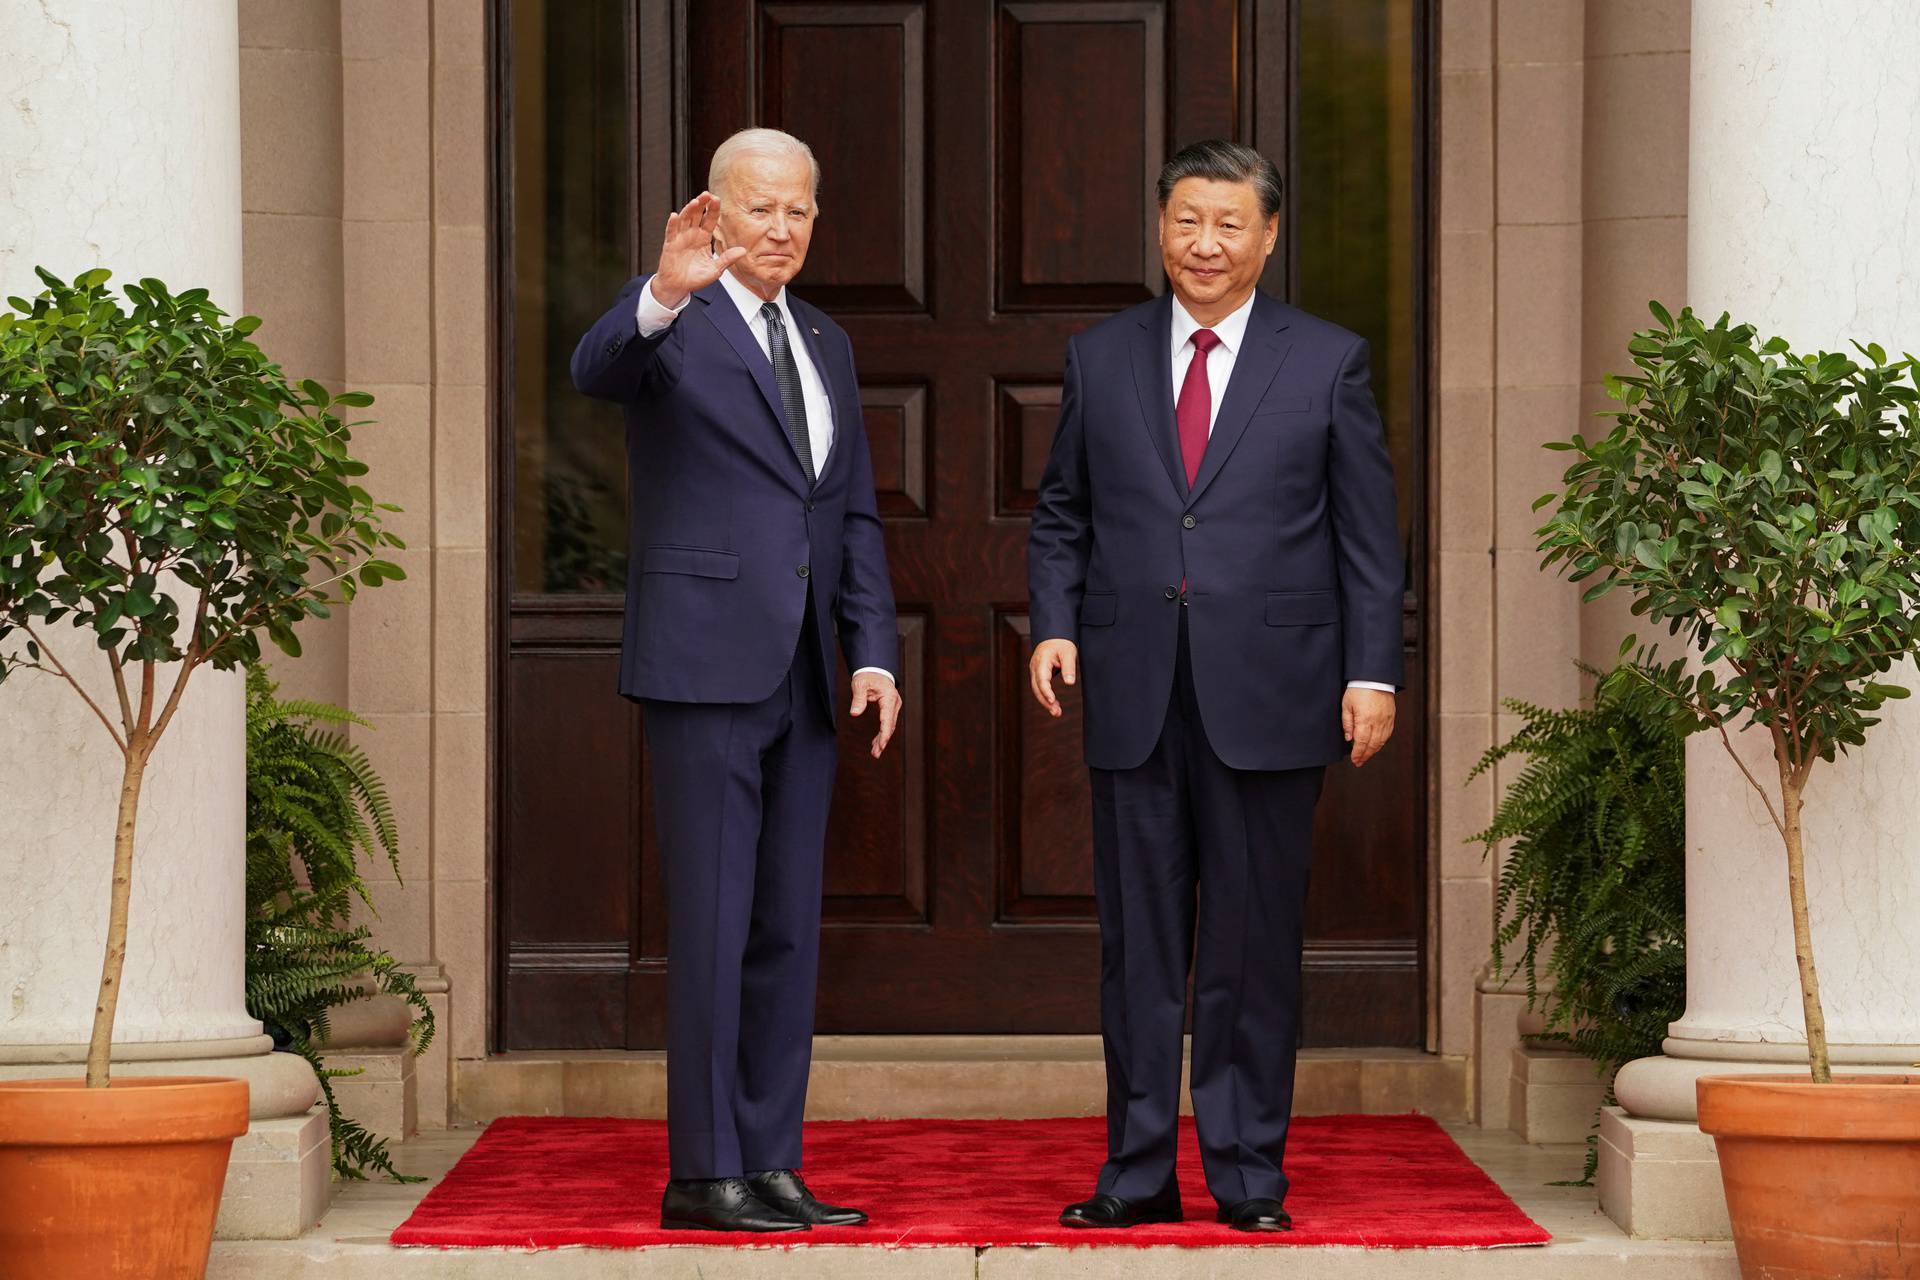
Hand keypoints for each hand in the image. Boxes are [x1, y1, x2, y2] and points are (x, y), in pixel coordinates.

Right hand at [650, 192, 746, 307]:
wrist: (679, 287)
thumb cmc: (696, 278)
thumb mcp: (715, 269)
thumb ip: (727, 259)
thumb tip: (743, 251)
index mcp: (704, 238)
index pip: (710, 220)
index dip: (713, 210)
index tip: (718, 199)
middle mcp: (692, 234)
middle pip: (697, 215)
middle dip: (702, 204)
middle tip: (707, 194)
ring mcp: (680, 238)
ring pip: (684, 219)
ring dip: (689, 210)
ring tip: (696, 202)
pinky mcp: (670, 245)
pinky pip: (670, 232)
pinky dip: (672, 224)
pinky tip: (674, 216)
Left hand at [849, 671, 902, 758]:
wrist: (874, 668)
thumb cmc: (867, 675)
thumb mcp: (860, 684)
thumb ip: (858, 699)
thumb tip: (854, 714)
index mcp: (889, 698)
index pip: (887, 719)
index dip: (885, 734)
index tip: (881, 745)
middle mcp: (894, 703)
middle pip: (890, 725)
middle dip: (883, 740)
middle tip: (875, 754)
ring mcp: (893, 706)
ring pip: (889, 726)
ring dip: (882, 739)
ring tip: (875, 753)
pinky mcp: (890, 708)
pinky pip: (887, 723)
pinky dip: (882, 733)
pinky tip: (875, 743)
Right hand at [1029, 639, 1078, 717]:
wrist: (1054, 636)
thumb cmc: (1061, 643)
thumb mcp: (1068, 653)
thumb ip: (1069, 668)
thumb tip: (1070, 683)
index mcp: (1041, 661)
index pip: (1042, 679)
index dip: (1046, 691)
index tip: (1052, 701)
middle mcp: (1035, 667)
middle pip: (1037, 688)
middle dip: (1045, 701)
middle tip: (1057, 712)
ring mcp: (1034, 671)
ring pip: (1037, 690)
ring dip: (1045, 702)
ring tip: (1057, 712)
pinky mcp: (1038, 674)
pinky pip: (1039, 687)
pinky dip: (1046, 696)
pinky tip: (1053, 704)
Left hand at [1342, 687, 1395, 766]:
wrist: (1375, 678)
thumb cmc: (1359, 689)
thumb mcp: (1346, 705)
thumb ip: (1347, 722)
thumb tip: (1349, 738)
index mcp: (1365, 719)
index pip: (1362, 742)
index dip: (1358, 753)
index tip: (1355, 760)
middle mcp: (1377, 722)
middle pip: (1372, 745)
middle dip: (1365, 755)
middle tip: (1359, 762)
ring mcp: (1386, 720)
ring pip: (1381, 741)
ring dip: (1373, 751)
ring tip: (1366, 756)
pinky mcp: (1391, 717)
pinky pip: (1388, 734)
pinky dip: (1381, 742)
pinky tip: (1376, 745)